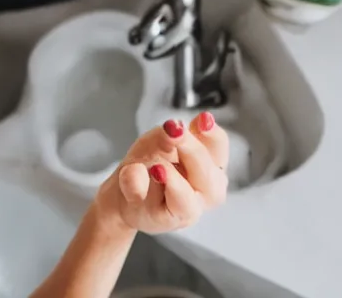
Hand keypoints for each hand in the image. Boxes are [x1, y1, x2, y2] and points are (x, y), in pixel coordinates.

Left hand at [95, 113, 228, 234]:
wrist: (122, 192)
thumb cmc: (147, 164)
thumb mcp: (153, 141)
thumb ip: (166, 136)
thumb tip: (175, 129)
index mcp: (209, 164)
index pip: (218, 146)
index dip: (212, 134)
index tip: (203, 120)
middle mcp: (205, 190)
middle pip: (208, 171)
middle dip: (190, 149)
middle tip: (174, 132)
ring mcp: (187, 209)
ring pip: (186, 199)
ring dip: (171, 180)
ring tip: (157, 167)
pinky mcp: (164, 220)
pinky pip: (156, 208)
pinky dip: (143, 189)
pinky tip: (138, 175)